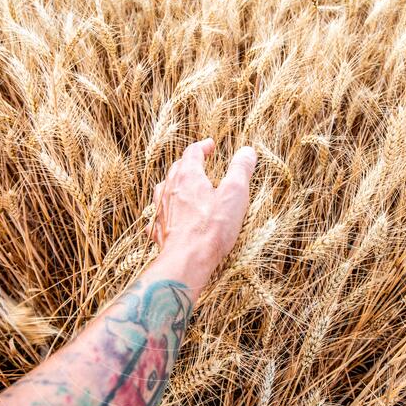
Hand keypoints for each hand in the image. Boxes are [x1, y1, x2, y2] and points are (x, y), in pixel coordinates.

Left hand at [147, 138, 256, 273]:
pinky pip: (158, 216)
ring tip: (182, 186)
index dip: (202, 147)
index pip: (192, 152)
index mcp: (188, 176)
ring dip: (174, 184)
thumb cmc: (212, 227)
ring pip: (164, 189)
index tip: (210, 146)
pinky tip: (168, 217)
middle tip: (199, 164)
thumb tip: (247, 151)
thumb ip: (241, 170)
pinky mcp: (158, 230)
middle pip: (176, 169)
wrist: (187, 260)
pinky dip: (164, 211)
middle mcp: (170, 189)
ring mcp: (161, 209)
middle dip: (188, 163)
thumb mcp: (235, 194)